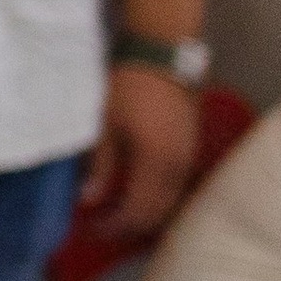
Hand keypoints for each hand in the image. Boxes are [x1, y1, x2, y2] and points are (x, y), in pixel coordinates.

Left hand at [77, 62, 202, 250]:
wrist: (162, 53)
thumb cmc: (128, 85)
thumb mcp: (105, 125)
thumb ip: (100, 165)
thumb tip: (89, 200)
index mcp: (155, 162)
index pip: (138, 210)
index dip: (116, 225)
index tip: (93, 228)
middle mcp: (178, 165)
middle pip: (158, 212)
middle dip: (131, 225)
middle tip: (103, 226)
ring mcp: (189, 156)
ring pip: (171, 200)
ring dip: (146, 212)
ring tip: (117, 212)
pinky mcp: (191, 146)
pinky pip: (177, 184)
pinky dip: (157, 196)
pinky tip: (137, 191)